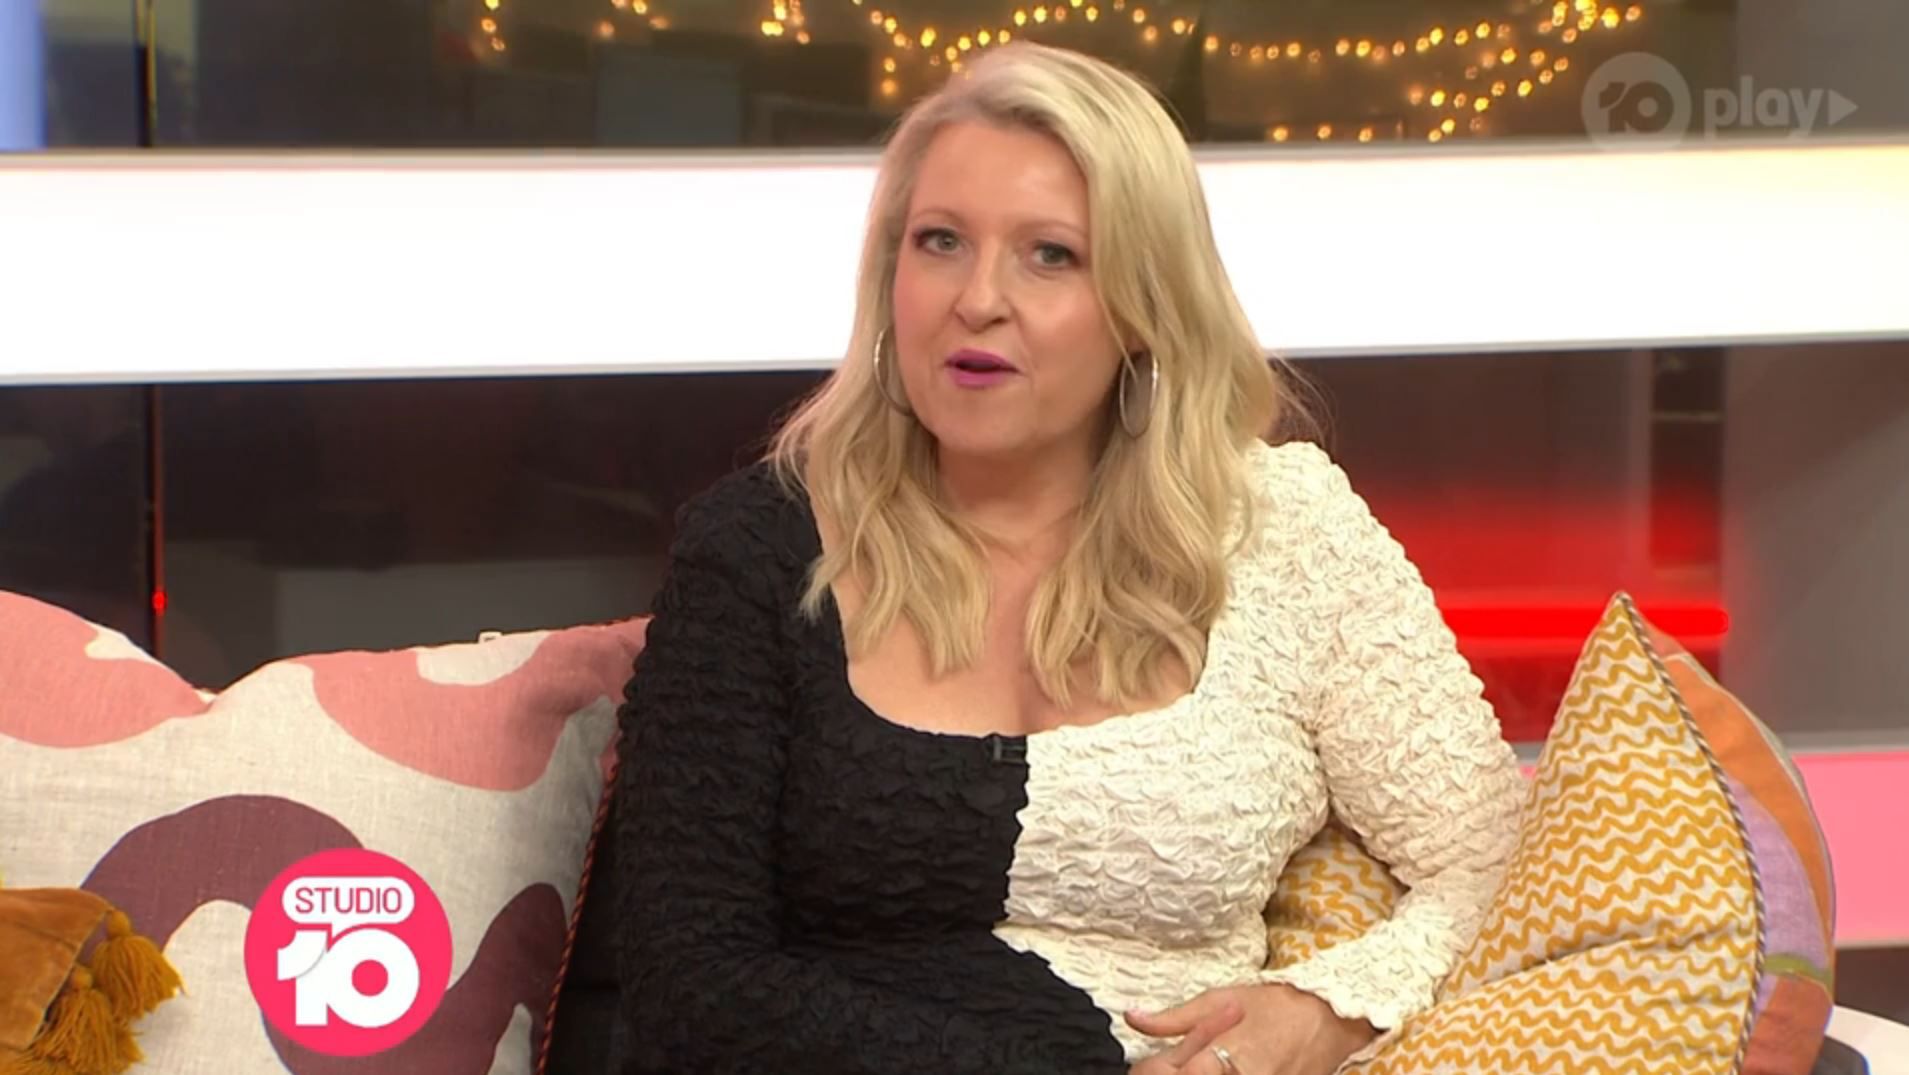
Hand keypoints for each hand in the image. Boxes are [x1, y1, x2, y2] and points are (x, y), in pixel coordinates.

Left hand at [1125, 983, 1375, 1074]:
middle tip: (1183, 1063)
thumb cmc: (1272, 1004)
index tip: (1153, 1067)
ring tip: (1208, 1062)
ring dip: (1204, 1073)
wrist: (1329, 1016)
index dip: (1160, 1072)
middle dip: (1183, 1073)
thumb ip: (1173, 1018)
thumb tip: (1131, 1017)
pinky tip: (1223, 1069)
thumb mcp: (1218, 1000)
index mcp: (1228, 1055)